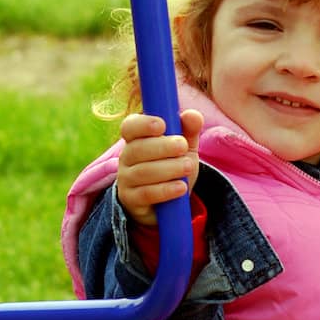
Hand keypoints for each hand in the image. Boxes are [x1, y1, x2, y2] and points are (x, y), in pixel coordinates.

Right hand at [116, 108, 203, 226]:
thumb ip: (189, 130)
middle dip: (162, 146)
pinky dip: (165, 190)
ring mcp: (126, 179)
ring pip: (143, 171)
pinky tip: (181, 187)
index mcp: (136, 139)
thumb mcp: (184, 149)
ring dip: (168, 168)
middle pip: (137, 148)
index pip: (130, 126)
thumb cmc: (173, 167)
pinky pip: (145, 193)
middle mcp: (127, 157)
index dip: (143, 124)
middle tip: (183, 146)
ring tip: (188, 167)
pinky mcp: (131, 200)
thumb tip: (193, 115)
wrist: (169, 204)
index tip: (162, 125)